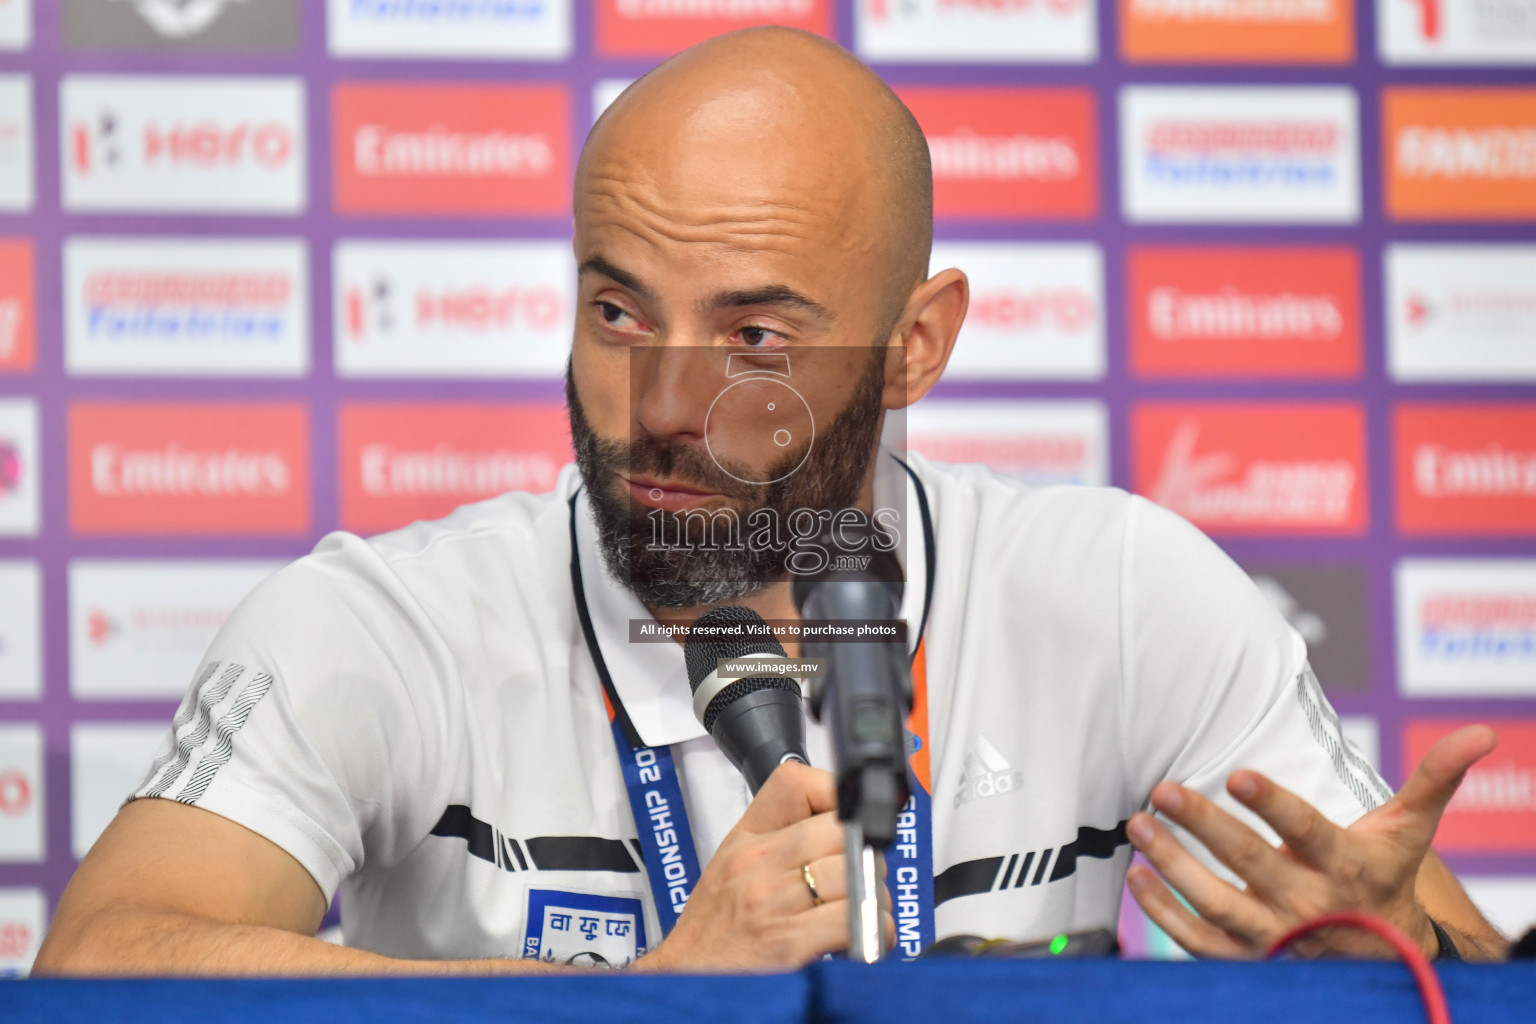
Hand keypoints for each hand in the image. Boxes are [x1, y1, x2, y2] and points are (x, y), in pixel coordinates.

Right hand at [636, 761, 890, 970]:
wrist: (686, 982)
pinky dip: (874, 929)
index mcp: (747, 842)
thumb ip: (776, 841)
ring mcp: (774, 902)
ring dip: (874, 896)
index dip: (834, 795)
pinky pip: (853, 919)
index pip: (797, 783)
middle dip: (866, 854)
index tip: (847, 822)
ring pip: (855, 872)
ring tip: (865, 911)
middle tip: (864, 876)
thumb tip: (833, 826)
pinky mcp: (789, 943)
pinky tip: (864, 938)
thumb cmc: (711, 934)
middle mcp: (760, 865)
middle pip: (841, 830)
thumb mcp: (730, 868)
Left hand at [1125, 725, 1495, 958]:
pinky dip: (1166, 915)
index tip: (1238, 775)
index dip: (1273, 805)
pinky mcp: (1250, 959)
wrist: (1385, 958)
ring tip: (1138, 826)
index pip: (1305, 831)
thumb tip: (1481, 733)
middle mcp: (1308, 904)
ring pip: (1216, 903)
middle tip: (1163, 790)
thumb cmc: (1386, 878)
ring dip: (1173, 865)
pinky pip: (1201, 943)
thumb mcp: (1411, 831)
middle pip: (1249, 863)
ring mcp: (1276, 936)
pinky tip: (1138, 879)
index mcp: (1344, 865)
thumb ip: (1434, 780)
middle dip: (1204, 826)